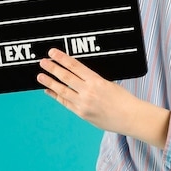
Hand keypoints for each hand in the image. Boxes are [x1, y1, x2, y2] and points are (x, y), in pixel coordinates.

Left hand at [38, 49, 169, 148]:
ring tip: (40, 76)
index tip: (52, 52)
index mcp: (96, 80)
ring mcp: (83, 104)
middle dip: (52, 68)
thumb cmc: (123, 99)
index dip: (62, 58)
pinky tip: (48, 91)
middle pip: (65, 77)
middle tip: (42, 62)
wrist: (130, 117)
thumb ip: (93, 80)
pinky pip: (65, 103)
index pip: (75, 66)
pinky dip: (56, 96)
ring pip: (62, 90)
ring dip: (50, 82)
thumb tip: (78, 74)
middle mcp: (88, 91)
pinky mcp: (82, 114)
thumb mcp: (109, 83)